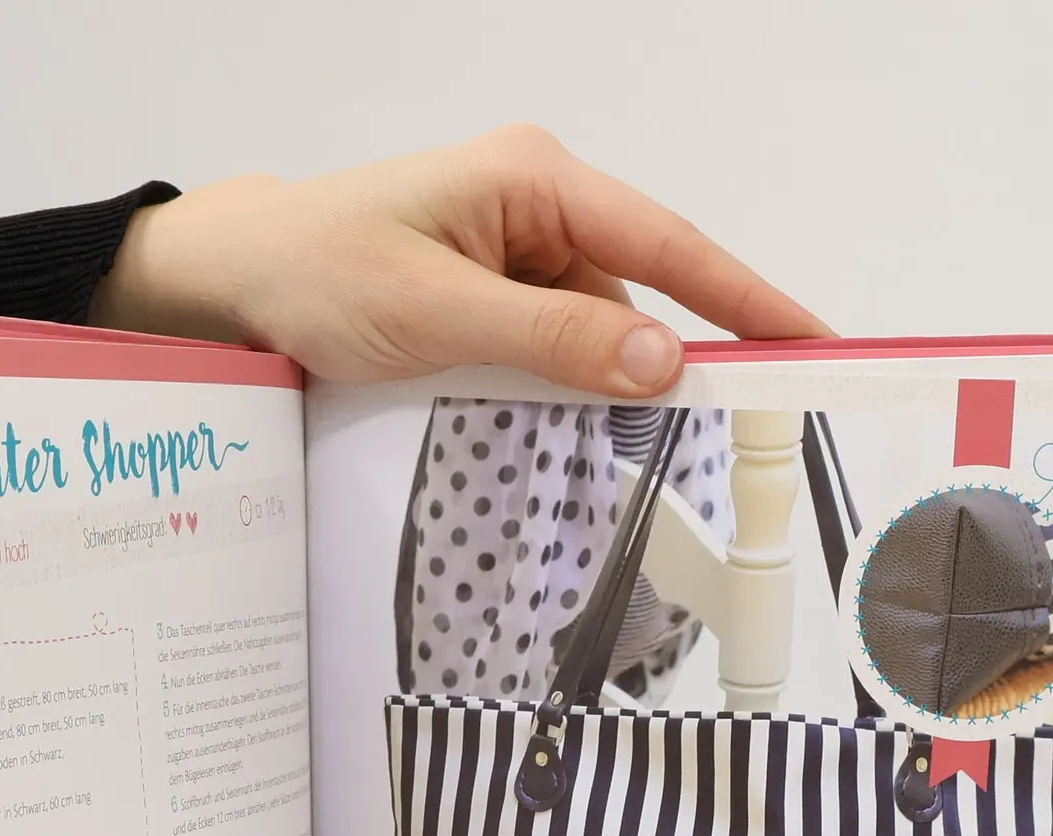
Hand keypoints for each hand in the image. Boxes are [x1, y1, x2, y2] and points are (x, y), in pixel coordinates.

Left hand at [91, 125, 828, 395]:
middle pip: (640, 292)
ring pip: (597, 329)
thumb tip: (659, 362)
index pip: (670, 245)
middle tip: (716, 429)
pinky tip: (536, 418)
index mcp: (534, 180)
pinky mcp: (497, 288)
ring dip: (595, 386)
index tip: (814, 341)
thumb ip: (552, 339)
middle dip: (664, 362)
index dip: (748, 299)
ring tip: (572, 437)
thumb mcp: (438, 312)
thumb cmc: (319, 271)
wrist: (239, 279)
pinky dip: (559, 386)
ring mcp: (518, 246)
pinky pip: (557, 342)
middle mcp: (538, 202)